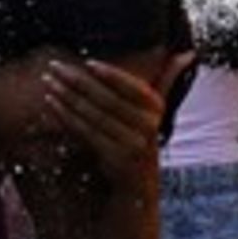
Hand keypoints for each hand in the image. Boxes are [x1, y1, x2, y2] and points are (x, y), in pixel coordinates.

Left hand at [45, 53, 190, 190]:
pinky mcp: (115, 159)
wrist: (139, 185)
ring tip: (48, 81)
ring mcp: (133, 145)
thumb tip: (188, 53)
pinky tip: (51, 104)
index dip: (112, 75)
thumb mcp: (155, 110)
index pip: (134, 87)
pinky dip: (66, 117)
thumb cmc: (141, 137)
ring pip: (94, 115)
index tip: (88, 62)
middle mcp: (149, 127)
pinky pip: (86, 133)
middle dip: (78, 81)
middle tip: (54, 66)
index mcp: (157, 110)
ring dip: (67, 96)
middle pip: (108, 99)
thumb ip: (167, 80)